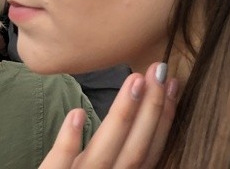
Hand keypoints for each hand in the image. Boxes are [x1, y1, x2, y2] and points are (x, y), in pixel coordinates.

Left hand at [39, 62, 178, 168]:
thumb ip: (119, 155)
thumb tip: (142, 115)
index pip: (149, 152)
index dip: (163, 118)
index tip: (171, 83)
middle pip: (135, 151)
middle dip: (151, 109)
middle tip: (158, 70)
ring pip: (104, 155)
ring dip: (123, 116)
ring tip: (134, 79)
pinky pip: (58, 167)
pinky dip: (69, 143)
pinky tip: (77, 114)